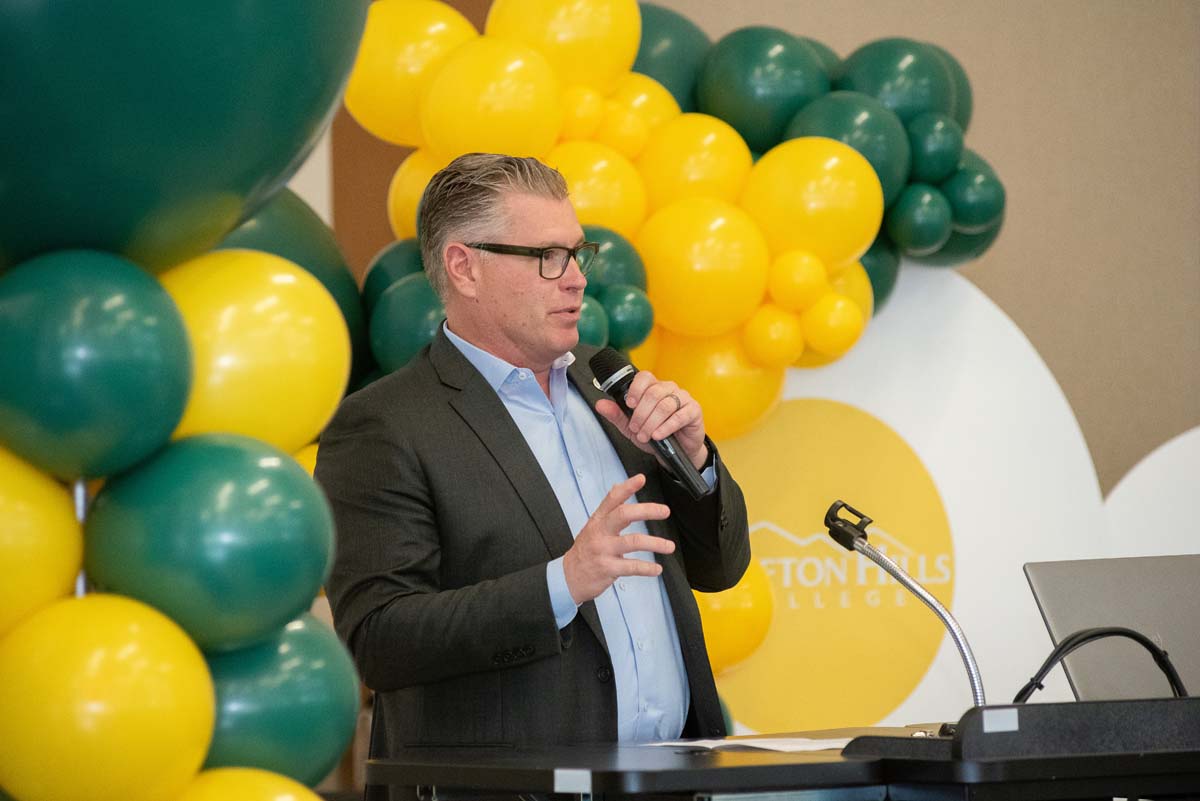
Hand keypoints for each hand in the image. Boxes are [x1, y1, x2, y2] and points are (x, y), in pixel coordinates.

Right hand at [562, 474, 674, 604]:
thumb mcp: (593, 526)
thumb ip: (608, 509)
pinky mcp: (607, 568)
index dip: (627, 488)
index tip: (641, 478)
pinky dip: (647, 568)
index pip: (612, 499)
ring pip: (633, 542)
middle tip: (665, 511)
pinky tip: (657, 568)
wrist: (569, 577)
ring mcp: (603, 550)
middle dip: (647, 511)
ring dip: (655, 544)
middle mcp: (600, 532)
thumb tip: (619, 486)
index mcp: (598, 520)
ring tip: (669, 546)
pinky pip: (632, 567)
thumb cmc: (585, 550)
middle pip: (624, 515)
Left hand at [594, 370, 707, 469]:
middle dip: (641, 414)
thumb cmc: (656, 435)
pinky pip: (680, 415)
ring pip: (665, 404)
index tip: (629, 405)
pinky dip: (666, 426)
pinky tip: (658, 435)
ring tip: (645, 436)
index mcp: (653, 388)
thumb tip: (600, 404)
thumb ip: (617, 415)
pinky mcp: (694, 411)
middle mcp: (669, 389)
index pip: (644, 377)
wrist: (677, 451)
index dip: (635, 389)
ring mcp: (683, 398)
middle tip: (635, 429)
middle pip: (653, 393)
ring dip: (652, 422)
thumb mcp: (632, 427)